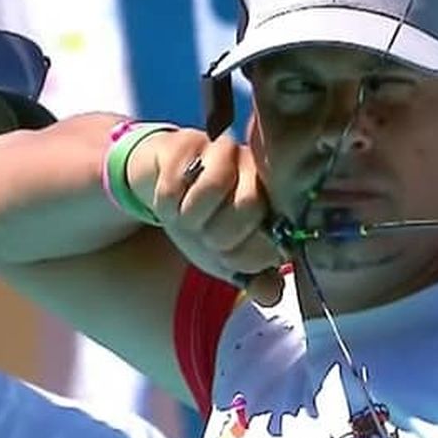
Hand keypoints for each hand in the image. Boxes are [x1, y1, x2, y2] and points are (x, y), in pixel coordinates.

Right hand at [134, 128, 286, 305]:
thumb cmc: (204, 218)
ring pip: (212, 189)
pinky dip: (166, 203)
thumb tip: (271, 296)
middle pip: (248, 206)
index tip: (228, 258)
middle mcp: (256, 167)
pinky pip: (176, 181)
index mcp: (275, 197)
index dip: (248, 255)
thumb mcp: (228, 254)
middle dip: (218, 236)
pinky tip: (168, 202)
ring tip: (186, 220)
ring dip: (191, 218)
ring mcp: (223, 149)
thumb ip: (254, 275)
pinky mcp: (186, 141)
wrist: (162, 182)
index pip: (276, 231)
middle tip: (205, 237)